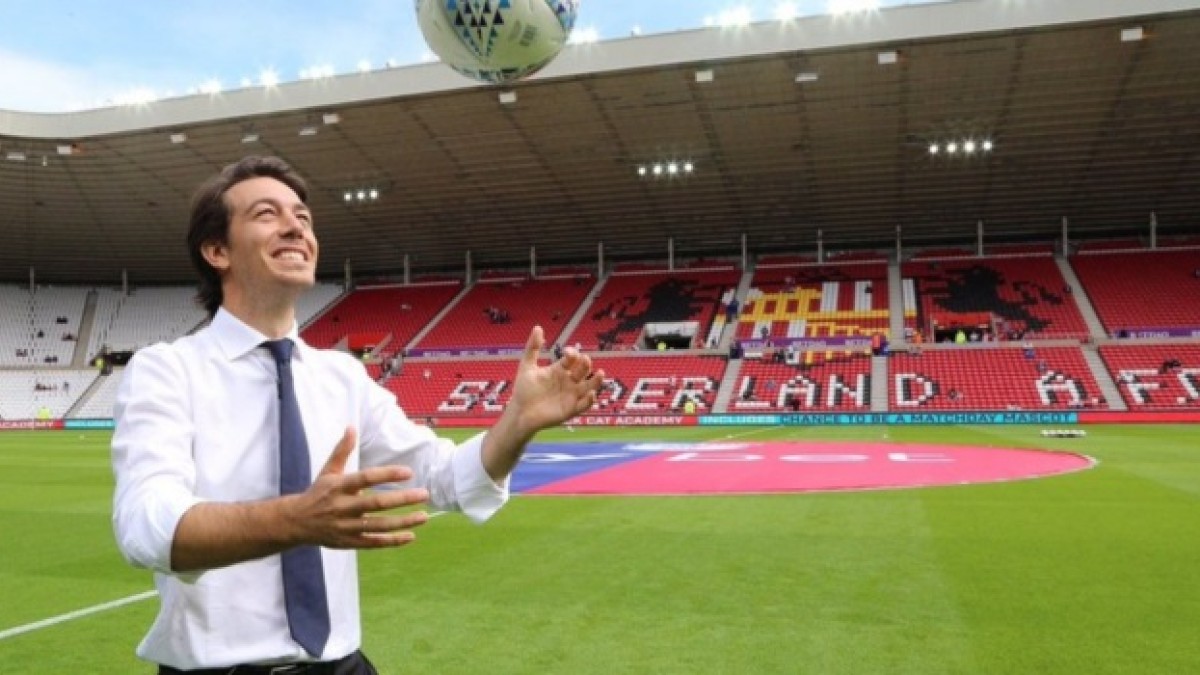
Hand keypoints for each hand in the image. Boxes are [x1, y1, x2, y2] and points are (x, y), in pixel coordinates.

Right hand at [288, 427, 430, 549]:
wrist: (295, 523)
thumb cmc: (317, 493)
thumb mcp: (328, 471)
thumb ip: (342, 451)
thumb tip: (351, 427)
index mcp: (338, 487)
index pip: (366, 478)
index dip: (387, 475)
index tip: (409, 472)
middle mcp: (342, 507)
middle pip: (376, 504)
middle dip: (402, 499)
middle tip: (424, 494)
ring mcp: (346, 527)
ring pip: (378, 526)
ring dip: (403, 522)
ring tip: (424, 516)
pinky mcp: (348, 542)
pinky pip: (373, 543)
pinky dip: (392, 541)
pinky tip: (410, 536)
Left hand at [505, 326, 603, 437]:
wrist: (520, 412)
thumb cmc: (524, 390)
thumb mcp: (527, 367)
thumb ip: (532, 348)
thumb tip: (538, 327)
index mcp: (559, 369)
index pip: (571, 359)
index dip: (572, 354)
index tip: (568, 353)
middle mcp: (568, 381)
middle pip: (582, 370)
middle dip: (585, 365)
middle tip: (585, 360)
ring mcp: (571, 395)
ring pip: (589, 386)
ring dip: (596, 381)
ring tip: (600, 374)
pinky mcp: (571, 409)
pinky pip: (584, 405)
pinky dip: (589, 400)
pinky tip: (590, 394)